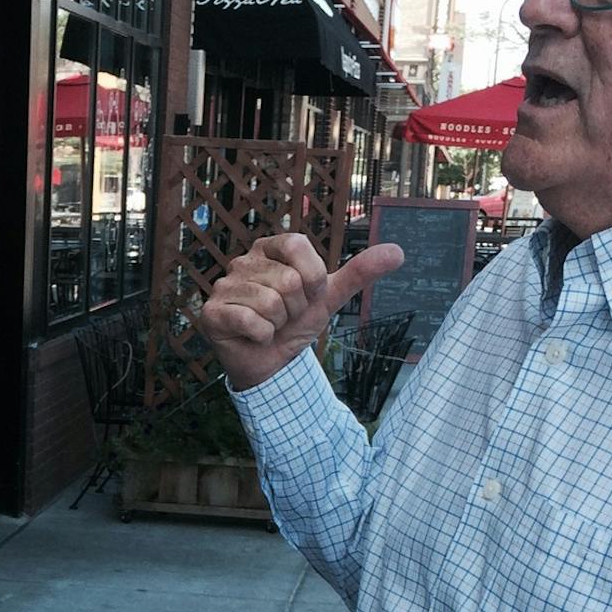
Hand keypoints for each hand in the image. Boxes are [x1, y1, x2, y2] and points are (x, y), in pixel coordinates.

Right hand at [194, 234, 403, 388]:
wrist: (272, 365)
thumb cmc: (295, 324)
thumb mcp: (329, 297)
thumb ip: (360, 272)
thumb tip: (399, 251)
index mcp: (269, 249)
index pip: (298, 246)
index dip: (312, 278)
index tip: (307, 295)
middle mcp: (242, 262)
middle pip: (287, 279)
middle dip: (296, 308)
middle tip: (285, 317)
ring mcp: (223, 286)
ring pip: (270, 302)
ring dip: (279, 324)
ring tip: (270, 327)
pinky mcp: (211, 313)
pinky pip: (251, 321)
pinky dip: (263, 337)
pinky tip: (255, 337)